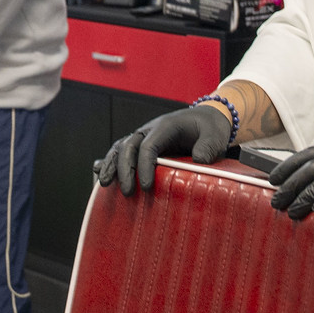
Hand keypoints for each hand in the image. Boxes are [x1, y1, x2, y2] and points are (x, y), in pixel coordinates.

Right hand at [94, 103, 232, 196]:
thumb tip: (198, 161)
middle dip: (124, 170)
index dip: (144, 166)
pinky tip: (98, 171)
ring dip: (111, 165)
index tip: (147, 187)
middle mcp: (149, 130)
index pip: (148, 146)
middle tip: (127, 192)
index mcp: (165, 126)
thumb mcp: (215, 135)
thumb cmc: (210, 128)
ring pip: (120, 148)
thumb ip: (207, 147)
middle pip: (128, 146)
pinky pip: (121, 151)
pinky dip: (108, 160)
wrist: (206, 119)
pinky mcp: (142, 145)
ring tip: (104, 184)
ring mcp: (144, 137)